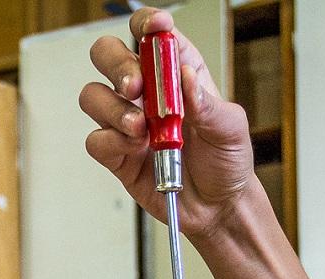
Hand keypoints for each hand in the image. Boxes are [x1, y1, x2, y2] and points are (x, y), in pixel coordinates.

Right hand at [79, 6, 255, 237]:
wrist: (217, 208)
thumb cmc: (225, 162)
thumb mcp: (231, 129)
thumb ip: (209, 104)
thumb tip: (185, 79)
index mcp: (175, 74)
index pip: (150, 34)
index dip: (147, 24)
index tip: (155, 29)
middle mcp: (146, 93)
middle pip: (109, 55)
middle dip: (118, 64)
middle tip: (136, 87)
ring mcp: (127, 123)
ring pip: (93, 94)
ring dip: (113, 108)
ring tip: (140, 129)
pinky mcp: (116, 154)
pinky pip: (95, 139)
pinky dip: (110, 141)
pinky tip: (135, 149)